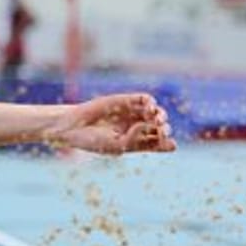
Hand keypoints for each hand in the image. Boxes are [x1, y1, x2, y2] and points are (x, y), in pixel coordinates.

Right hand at [47, 93, 175, 154]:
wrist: (74, 127)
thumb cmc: (93, 141)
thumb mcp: (117, 145)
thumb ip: (135, 138)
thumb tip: (150, 123)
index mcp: (134, 143)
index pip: (156, 144)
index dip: (167, 144)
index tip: (172, 144)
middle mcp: (135, 128)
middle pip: (159, 128)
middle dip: (164, 129)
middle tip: (163, 130)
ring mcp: (131, 114)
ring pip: (155, 113)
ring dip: (160, 115)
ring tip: (156, 118)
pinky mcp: (125, 101)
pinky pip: (144, 99)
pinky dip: (150, 102)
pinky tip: (150, 108)